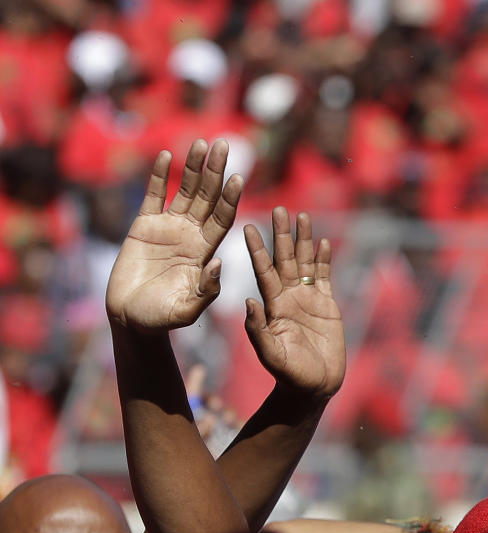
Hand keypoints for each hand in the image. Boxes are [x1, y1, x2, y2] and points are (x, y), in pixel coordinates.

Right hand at [106, 139, 242, 331]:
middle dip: (216, 172)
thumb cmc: (162, 319)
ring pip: (184, 191)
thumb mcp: (188, 310)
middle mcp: (190, 236)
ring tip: (201, 142)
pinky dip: (160, 176)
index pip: (222, 219)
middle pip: (207, 198)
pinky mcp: (144, 226)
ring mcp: (168, 229)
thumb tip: (219, 263)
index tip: (239, 178)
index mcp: (205, 253)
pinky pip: (154, 195)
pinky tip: (167, 156)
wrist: (132, 319)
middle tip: (225, 145)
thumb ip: (206, 291)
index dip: (230, 199)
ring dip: (194, 167)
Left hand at [243, 208, 345, 399]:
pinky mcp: (327, 307)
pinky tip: (324, 243)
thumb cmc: (289, 375)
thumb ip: (258, 330)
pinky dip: (325, 260)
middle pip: (285, 259)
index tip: (247, 227)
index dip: (257, 249)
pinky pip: (325, 278)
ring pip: (305, 263)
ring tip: (303, 216)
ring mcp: (308, 300)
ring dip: (304, 240)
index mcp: (273, 306)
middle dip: (281, 235)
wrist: (313, 387)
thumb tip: (248, 302)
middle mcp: (288, 297)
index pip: (263, 271)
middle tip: (279, 209)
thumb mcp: (270, 355)